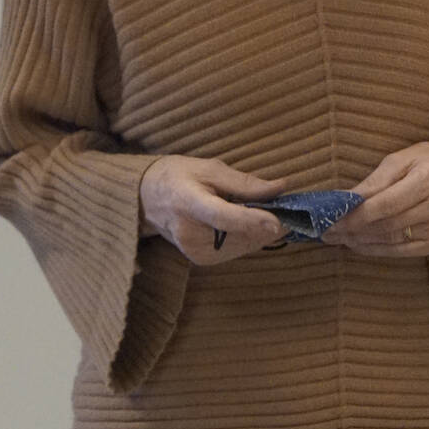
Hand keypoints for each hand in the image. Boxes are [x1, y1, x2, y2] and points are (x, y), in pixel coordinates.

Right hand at [139, 156, 288, 265]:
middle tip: (282, 206)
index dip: (251, 220)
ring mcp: (193, 250)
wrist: (146, 198)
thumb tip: (282, 187)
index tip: (279, 222)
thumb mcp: (209, 168)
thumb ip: (245, 182)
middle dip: (266, 223)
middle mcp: (189, 233)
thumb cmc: (178, 176)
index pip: (222, 217)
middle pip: (239, 234)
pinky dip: (247, 238)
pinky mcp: (200, 259)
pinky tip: (244, 224)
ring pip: (243, 245)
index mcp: (187, 202)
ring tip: (259, 211)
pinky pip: (236, 250)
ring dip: (259, 231)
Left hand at [324, 142, 428, 257]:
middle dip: (354, 231)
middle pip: (388, 225)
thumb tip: (345, 200)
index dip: (356, 216)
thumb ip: (373, 182)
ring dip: (361, 242)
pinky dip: (377, 250)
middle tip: (328, 232)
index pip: (386, 204)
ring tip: (338, 239)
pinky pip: (402, 251)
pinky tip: (358, 245)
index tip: (332, 221)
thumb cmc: (424, 162)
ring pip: (393, 240)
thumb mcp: (398, 160)